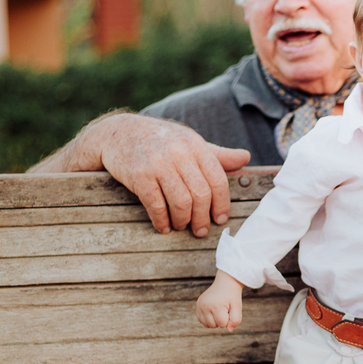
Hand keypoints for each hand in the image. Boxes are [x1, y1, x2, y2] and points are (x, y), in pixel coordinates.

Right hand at [32, 112, 251, 235]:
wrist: (116, 132)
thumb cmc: (159, 140)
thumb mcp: (189, 142)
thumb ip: (217, 154)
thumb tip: (245, 158)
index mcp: (196, 146)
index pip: (218, 179)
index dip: (221, 204)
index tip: (219, 219)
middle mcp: (179, 153)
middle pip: (201, 195)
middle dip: (202, 218)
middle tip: (200, 231)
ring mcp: (158, 164)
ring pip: (181, 202)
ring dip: (183, 221)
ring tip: (181, 226)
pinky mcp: (139, 175)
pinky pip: (156, 205)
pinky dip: (162, 221)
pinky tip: (163, 226)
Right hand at [196, 271, 244, 331]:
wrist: (225, 283)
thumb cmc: (232, 296)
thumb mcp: (238, 307)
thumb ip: (236, 320)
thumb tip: (229, 330)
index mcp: (216, 306)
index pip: (222, 324)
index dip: (228, 319)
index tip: (229, 309)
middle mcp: (205, 306)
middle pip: (214, 325)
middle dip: (221, 320)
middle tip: (224, 309)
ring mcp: (200, 305)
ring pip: (207, 325)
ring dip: (214, 321)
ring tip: (219, 310)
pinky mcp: (198, 305)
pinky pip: (201, 320)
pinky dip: (208, 319)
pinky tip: (213, 311)